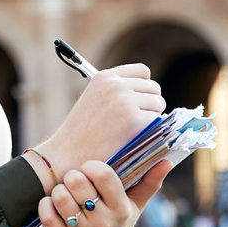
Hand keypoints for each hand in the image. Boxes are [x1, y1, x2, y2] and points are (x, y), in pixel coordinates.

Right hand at [35, 64, 164, 182]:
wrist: (69, 154)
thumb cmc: (81, 132)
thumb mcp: (94, 99)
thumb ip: (116, 91)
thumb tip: (146, 91)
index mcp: (105, 77)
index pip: (142, 71)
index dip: (145, 86)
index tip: (140, 100)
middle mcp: (116, 84)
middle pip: (153, 88)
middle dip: (150, 104)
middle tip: (137, 121)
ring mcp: (126, 101)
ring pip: (158, 103)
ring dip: (152, 117)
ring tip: (134, 130)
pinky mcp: (135, 120)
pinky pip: (158, 121)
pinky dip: (152, 131)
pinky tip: (136, 138)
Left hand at [38, 159, 172, 226]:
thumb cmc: (117, 226)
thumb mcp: (134, 207)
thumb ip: (149, 183)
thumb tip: (167, 161)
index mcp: (121, 209)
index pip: (102, 174)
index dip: (91, 166)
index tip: (89, 169)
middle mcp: (104, 222)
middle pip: (76, 181)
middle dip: (72, 177)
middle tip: (75, 182)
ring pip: (59, 196)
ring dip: (58, 191)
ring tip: (66, 195)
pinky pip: (46, 214)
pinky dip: (45, 206)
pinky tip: (54, 207)